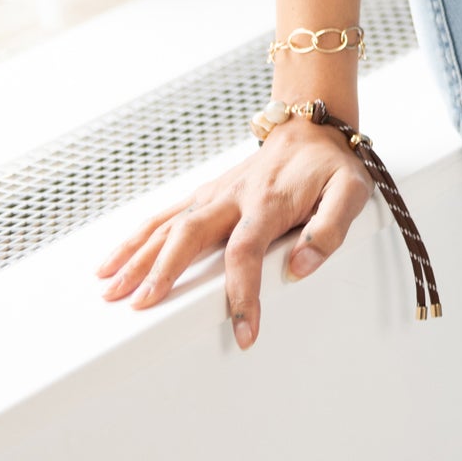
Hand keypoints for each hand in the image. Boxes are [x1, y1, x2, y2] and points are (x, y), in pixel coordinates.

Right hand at [93, 119, 372, 347]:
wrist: (311, 128)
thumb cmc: (330, 168)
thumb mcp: (350, 192)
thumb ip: (331, 228)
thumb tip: (301, 266)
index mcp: (270, 202)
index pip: (247, 251)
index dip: (243, 293)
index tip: (245, 332)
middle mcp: (234, 197)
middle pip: (191, 233)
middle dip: (164, 270)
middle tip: (141, 306)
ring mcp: (215, 193)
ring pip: (169, 224)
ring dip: (138, 256)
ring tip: (111, 290)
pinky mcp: (205, 193)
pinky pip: (164, 214)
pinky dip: (136, 237)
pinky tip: (113, 261)